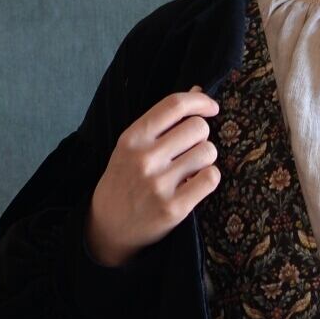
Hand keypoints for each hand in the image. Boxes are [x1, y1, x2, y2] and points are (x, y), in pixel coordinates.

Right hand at [85, 87, 221, 266]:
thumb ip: (163, 121)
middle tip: (192, 150)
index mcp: (133, 137)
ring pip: (208, 152)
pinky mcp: (174, 208)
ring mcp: (159, 184)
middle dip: (202, 136)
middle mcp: (145, 158)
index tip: (211, 108)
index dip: (200, 101)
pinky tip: (197, 183)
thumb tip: (197, 90)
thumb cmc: (124, 181)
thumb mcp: (132, 146)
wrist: (108, 228)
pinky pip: (211, 179)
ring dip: (206, 158)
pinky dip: (209, 178)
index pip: (175, 105)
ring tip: (192, 168)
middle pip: (197, 128)